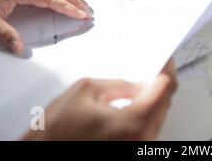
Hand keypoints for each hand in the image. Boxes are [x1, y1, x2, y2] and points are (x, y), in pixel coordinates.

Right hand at [22, 61, 177, 140]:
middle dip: (158, 84)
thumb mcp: (85, 91)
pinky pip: (148, 129)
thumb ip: (118, 84)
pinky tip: (131, 105)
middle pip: (165, 103)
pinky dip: (144, 114)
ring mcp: (139, 149)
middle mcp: (142, 139)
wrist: (44, 154)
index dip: (167, 69)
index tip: (165, 60)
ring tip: (137, 87)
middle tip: (150, 70)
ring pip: (158, 117)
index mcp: (133, 122)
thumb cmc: (56, 132)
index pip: (165, 88)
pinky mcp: (133, 152)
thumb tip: (138, 84)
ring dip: (152, 100)